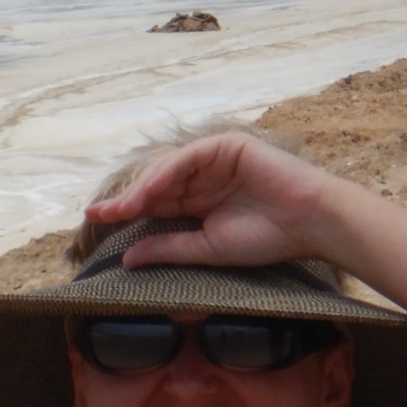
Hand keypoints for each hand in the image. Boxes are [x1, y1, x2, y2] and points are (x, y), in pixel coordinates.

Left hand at [84, 132, 340, 270]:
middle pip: (157, 187)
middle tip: (98, 213)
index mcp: (200, 202)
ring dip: (144, 189)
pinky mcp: (228, 146)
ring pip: (169, 171)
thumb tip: (127, 259)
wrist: (309, 223)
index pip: (156, 205)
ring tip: (123, 208)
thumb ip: (169, 249)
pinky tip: (152, 189)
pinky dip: (170, 172)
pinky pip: (190, 157)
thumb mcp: (207, 248)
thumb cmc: (266, 238)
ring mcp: (215, 160)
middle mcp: (204, 179)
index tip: (97, 221)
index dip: (128, 212)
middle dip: (128, 200)